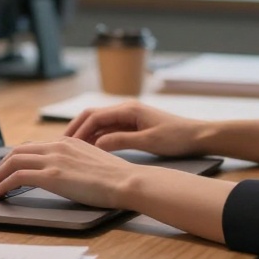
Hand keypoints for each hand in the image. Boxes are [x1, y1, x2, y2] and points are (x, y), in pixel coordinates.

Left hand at [0, 136, 146, 208]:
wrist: (126, 181)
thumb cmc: (116, 178)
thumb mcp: (92, 162)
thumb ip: (76, 162)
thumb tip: (66, 173)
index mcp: (68, 141)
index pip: (33, 146)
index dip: (15, 158)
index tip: (7, 168)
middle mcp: (57, 146)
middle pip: (17, 151)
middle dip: (0, 165)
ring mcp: (54, 159)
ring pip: (13, 161)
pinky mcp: (51, 175)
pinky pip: (17, 177)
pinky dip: (3, 184)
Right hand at [65, 101, 206, 156]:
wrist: (198, 136)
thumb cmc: (177, 137)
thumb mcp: (148, 141)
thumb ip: (122, 140)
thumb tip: (97, 143)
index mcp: (129, 109)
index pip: (95, 116)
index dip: (79, 130)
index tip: (67, 144)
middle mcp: (126, 109)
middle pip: (93, 116)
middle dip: (76, 129)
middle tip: (61, 145)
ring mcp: (129, 117)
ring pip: (99, 123)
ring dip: (85, 134)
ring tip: (71, 149)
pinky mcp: (133, 125)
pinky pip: (109, 130)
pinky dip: (97, 138)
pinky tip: (90, 150)